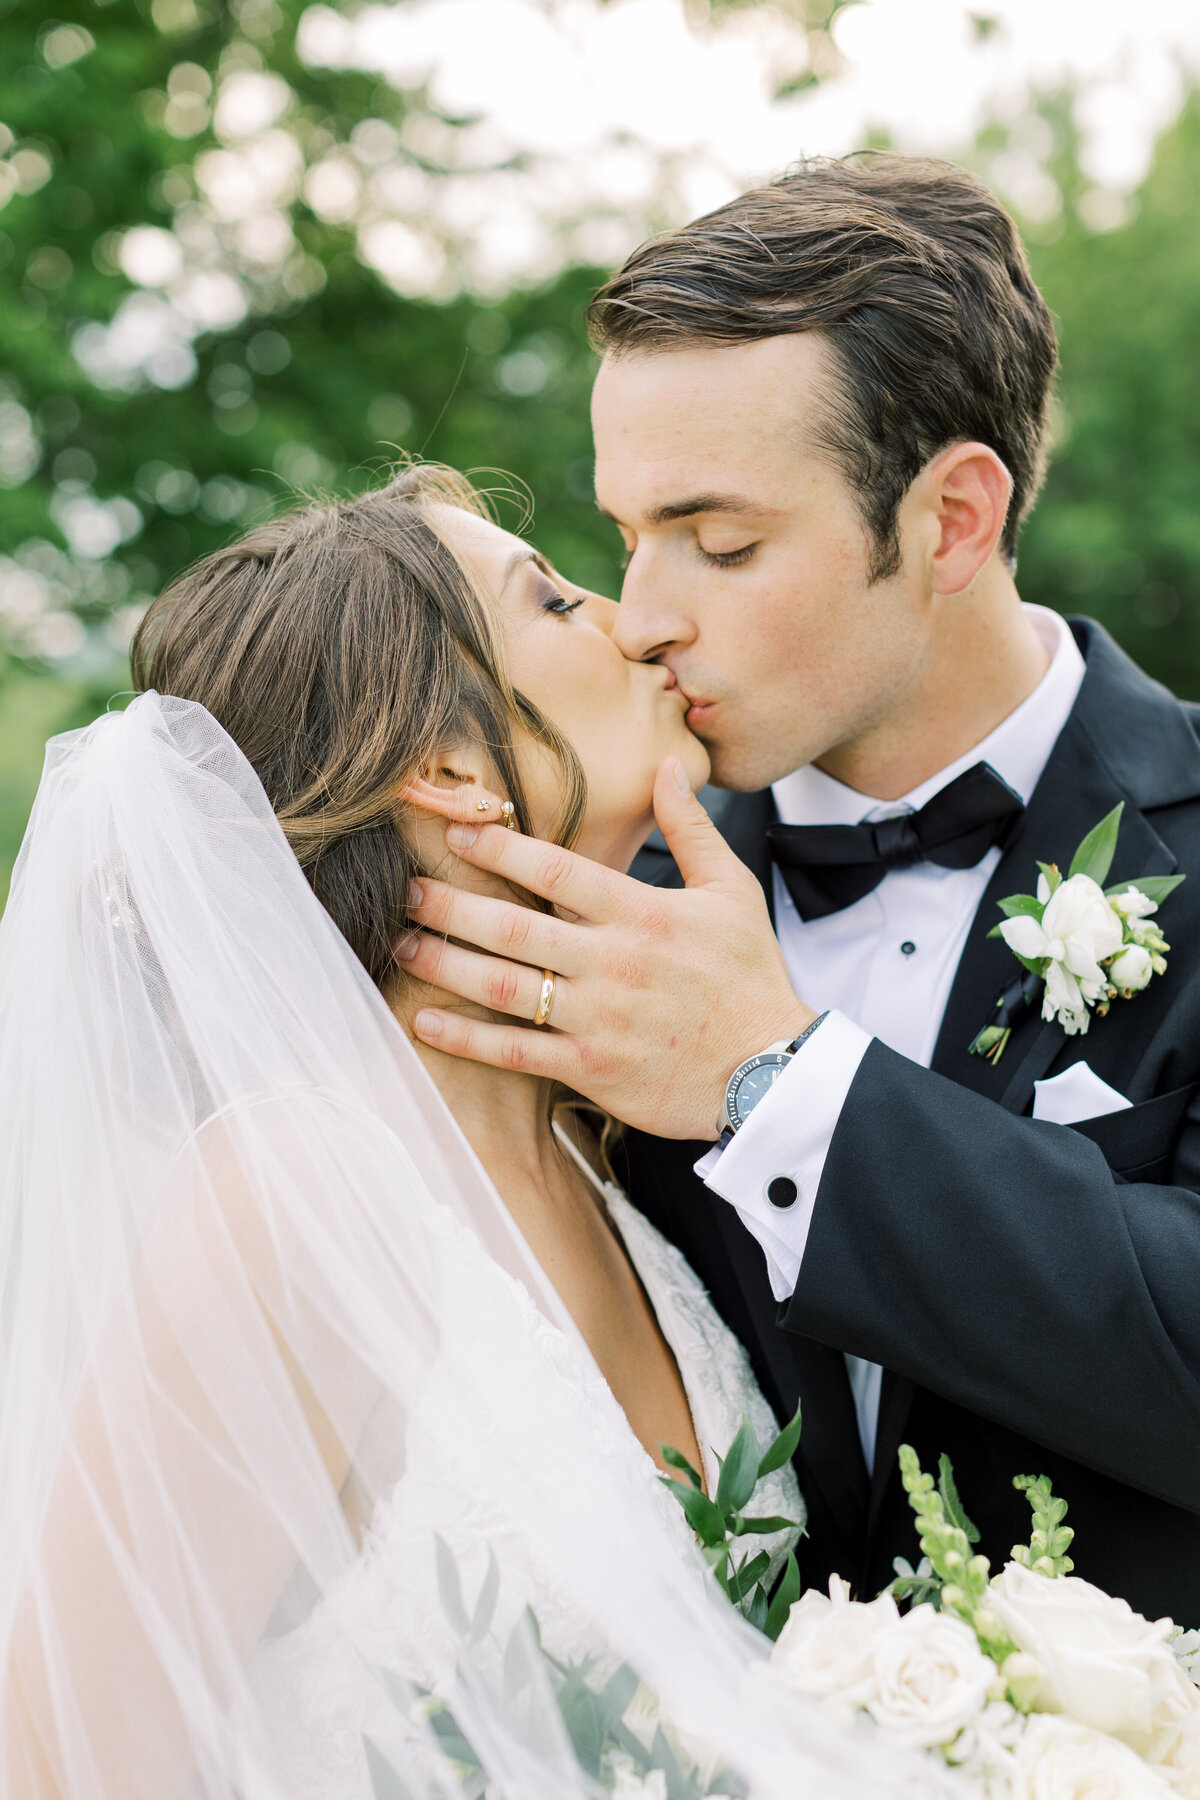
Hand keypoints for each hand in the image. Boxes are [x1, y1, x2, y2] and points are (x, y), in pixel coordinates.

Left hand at [400, 757, 814, 1138]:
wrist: (771, 1068)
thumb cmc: (749, 977)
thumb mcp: (732, 890)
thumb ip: (690, 827)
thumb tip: (669, 767)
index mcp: (642, 914)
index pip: (557, 872)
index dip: (500, 851)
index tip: (457, 833)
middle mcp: (611, 963)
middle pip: (512, 928)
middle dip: (451, 906)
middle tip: (407, 890)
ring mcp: (597, 1018)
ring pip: (503, 988)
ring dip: (444, 965)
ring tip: (402, 946)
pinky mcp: (591, 1068)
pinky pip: (515, 1053)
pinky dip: (467, 1039)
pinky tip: (425, 1022)